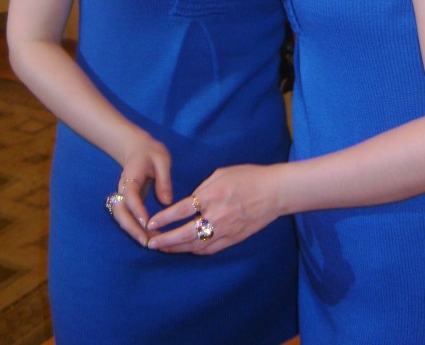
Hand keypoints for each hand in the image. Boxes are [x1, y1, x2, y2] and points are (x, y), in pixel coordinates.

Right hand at [108, 133, 172, 246]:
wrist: (137, 148)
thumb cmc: (151, 153)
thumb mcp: (162, 159)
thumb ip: (164, 179)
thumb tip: (167, 201)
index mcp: (131, 176)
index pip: (130, 195)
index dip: (137, 210)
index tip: (147, 223)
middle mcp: (122, 188)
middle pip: (120, 211)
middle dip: (131, 227)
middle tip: (146, 242)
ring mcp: (122, 195)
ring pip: (120, 217)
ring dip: (132, 230)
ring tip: (148, 243)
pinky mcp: (126, 201)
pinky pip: (126, 217)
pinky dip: (134, 228)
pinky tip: (148, 237)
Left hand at [146, 163, 279, 254]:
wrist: (273, 192)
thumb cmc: (247, 177)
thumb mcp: (221, 174)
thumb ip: (202, 188)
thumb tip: (188, 201)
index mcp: (213, 196)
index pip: (182, 210)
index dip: (164, 218)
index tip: (151, 223)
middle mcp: (217, 216)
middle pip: (185, 233)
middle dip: (165, 240)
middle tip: (150, 242)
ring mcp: (226, 230)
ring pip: (196, 245)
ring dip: (177, 248)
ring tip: (163, 248)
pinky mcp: (233, 239)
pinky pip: (210, 249)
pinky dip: (195, 251)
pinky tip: (185, 249)